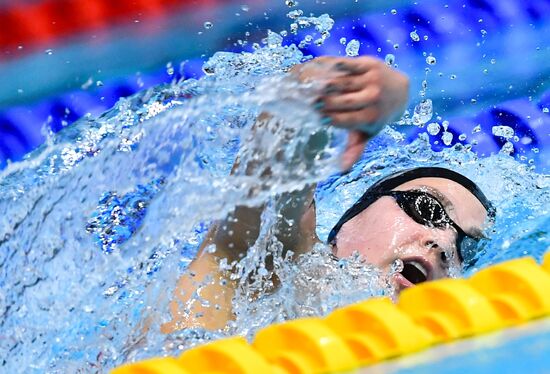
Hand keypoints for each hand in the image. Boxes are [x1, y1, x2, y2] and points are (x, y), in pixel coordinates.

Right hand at [294, 56, 408, 168]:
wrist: (400, 90)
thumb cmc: (378, 115)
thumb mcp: (368, 133)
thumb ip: (355, 149)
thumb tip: (342, 168)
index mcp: (371, 117)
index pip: (345, 119)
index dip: (329, 119)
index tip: (316, 118)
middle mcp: (372, 98)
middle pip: (342, 100)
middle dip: (324, 102)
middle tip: (308, 102)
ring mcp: (371, 79)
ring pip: (342, 82)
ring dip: (324, 84)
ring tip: (308, 86)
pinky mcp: (369, 64)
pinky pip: (347, 65)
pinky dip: (332, 66)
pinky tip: (318, 68)